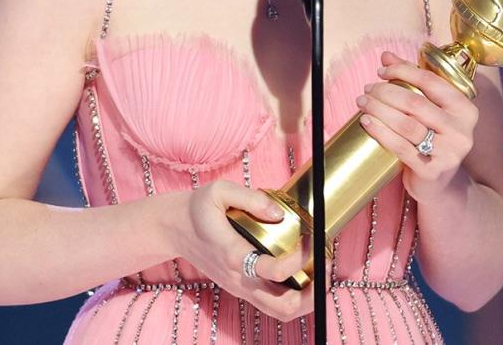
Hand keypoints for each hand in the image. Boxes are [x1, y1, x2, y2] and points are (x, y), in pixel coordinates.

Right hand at [173, 180, 314, 321]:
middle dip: (313, 293)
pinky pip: (274, 305)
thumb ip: (251, 199)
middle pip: (283, 306)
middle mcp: (238, 280)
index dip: (300, 258)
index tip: (311, 238)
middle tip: (327, 265)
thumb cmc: (198, 208)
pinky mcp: (243, 290)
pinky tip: (307, 276)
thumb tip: (279, 214)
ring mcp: (241, 289)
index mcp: (233, 256)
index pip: (274, 271)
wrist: (174, 229)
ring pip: (281, 312)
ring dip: (308, 300)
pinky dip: (296, 297)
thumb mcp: (219, 191)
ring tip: (323, 274)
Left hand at [356, 51, 478, 203]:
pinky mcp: (431, 171)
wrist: (439, 182)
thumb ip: (412, 80)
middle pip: (416, 103)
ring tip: (363, 103)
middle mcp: (462, 130)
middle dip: (386, 92)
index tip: (382, 70)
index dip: (403, 72)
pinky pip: (400, 147)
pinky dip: (380, 132)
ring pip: (406, 125)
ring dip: (379, 110)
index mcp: (465, 109)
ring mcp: (449, 153)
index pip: (431, 82)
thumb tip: (386, 56)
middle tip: (367, 90)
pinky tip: (367, 122)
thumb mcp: (430, 108)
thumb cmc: (433, 137)